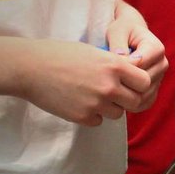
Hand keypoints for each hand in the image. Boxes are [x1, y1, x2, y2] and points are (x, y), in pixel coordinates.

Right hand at [15, 39, 152, 125]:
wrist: (29, 68)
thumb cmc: (60, 55)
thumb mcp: (94, 52)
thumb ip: (116, 64)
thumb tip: (137, 73)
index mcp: (114, 65)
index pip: (145, 82)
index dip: (139, 83)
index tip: (131, 82)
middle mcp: (109, 86)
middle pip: (135, 102)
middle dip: (128, 99)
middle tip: (115, 93)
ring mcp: (96, 103)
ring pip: (117, 114)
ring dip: (110, 108)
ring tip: (92, 95)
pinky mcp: (82, 117)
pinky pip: (98, 121)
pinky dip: (92, 115)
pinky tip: (78, 102)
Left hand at [106, 0, 167, 111]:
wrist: (130, 35)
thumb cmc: (122, 30)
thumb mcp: (117, 31)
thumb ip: (118, 45)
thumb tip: (121, 63)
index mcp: (156, 49)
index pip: (139, 66)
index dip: (121, 69)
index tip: (106, 66)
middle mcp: (162, 64)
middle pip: (143, 83)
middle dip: (124, 83)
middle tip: (105, 80)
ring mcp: (160, 78)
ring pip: (144, 95)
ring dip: (126, 95)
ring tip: (109, 87)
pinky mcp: (154, 89)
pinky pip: (145, 102)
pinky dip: (131, 104)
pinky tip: (116, 97)